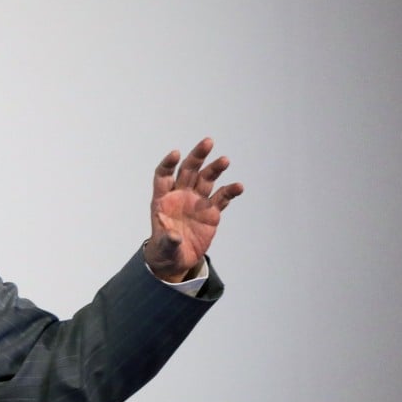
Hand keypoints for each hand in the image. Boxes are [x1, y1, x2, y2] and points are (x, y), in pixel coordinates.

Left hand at [144, 137, 242, 281]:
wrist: (177, 259)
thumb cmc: (164, 249)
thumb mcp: (163, 247)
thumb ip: (167, 240)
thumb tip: (174, 236)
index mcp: (163, 199)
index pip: (164, 175)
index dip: (168, 164)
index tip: (176, 154)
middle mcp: (180, 195)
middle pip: (188, 170)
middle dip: (197, 156)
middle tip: (208, 142)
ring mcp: (197, 201)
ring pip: (206, 179)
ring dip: (215, 169)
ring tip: (224, 160)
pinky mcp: (211, 212)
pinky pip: (221, 198)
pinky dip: (229, 192)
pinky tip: (238, 187)